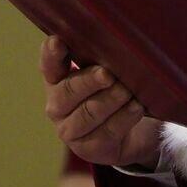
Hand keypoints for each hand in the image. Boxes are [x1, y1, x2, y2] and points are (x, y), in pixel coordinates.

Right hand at [39, 36, 162, 167]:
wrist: (134, 130)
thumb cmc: (117, 89)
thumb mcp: (108, 69)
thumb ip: (102, 56)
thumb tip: (115, 37)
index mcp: (58, 80)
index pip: (49, 65)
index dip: (51, 54)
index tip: (58, 42)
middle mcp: (58, 106)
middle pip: (68, 91)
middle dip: (89, 81)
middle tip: (108, 74)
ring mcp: (71, 131)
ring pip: (89, 112)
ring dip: (111, 99)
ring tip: (128, 90)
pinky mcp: (90, 150)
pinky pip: (107, 132)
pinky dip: (124, 116)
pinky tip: (136, 106)